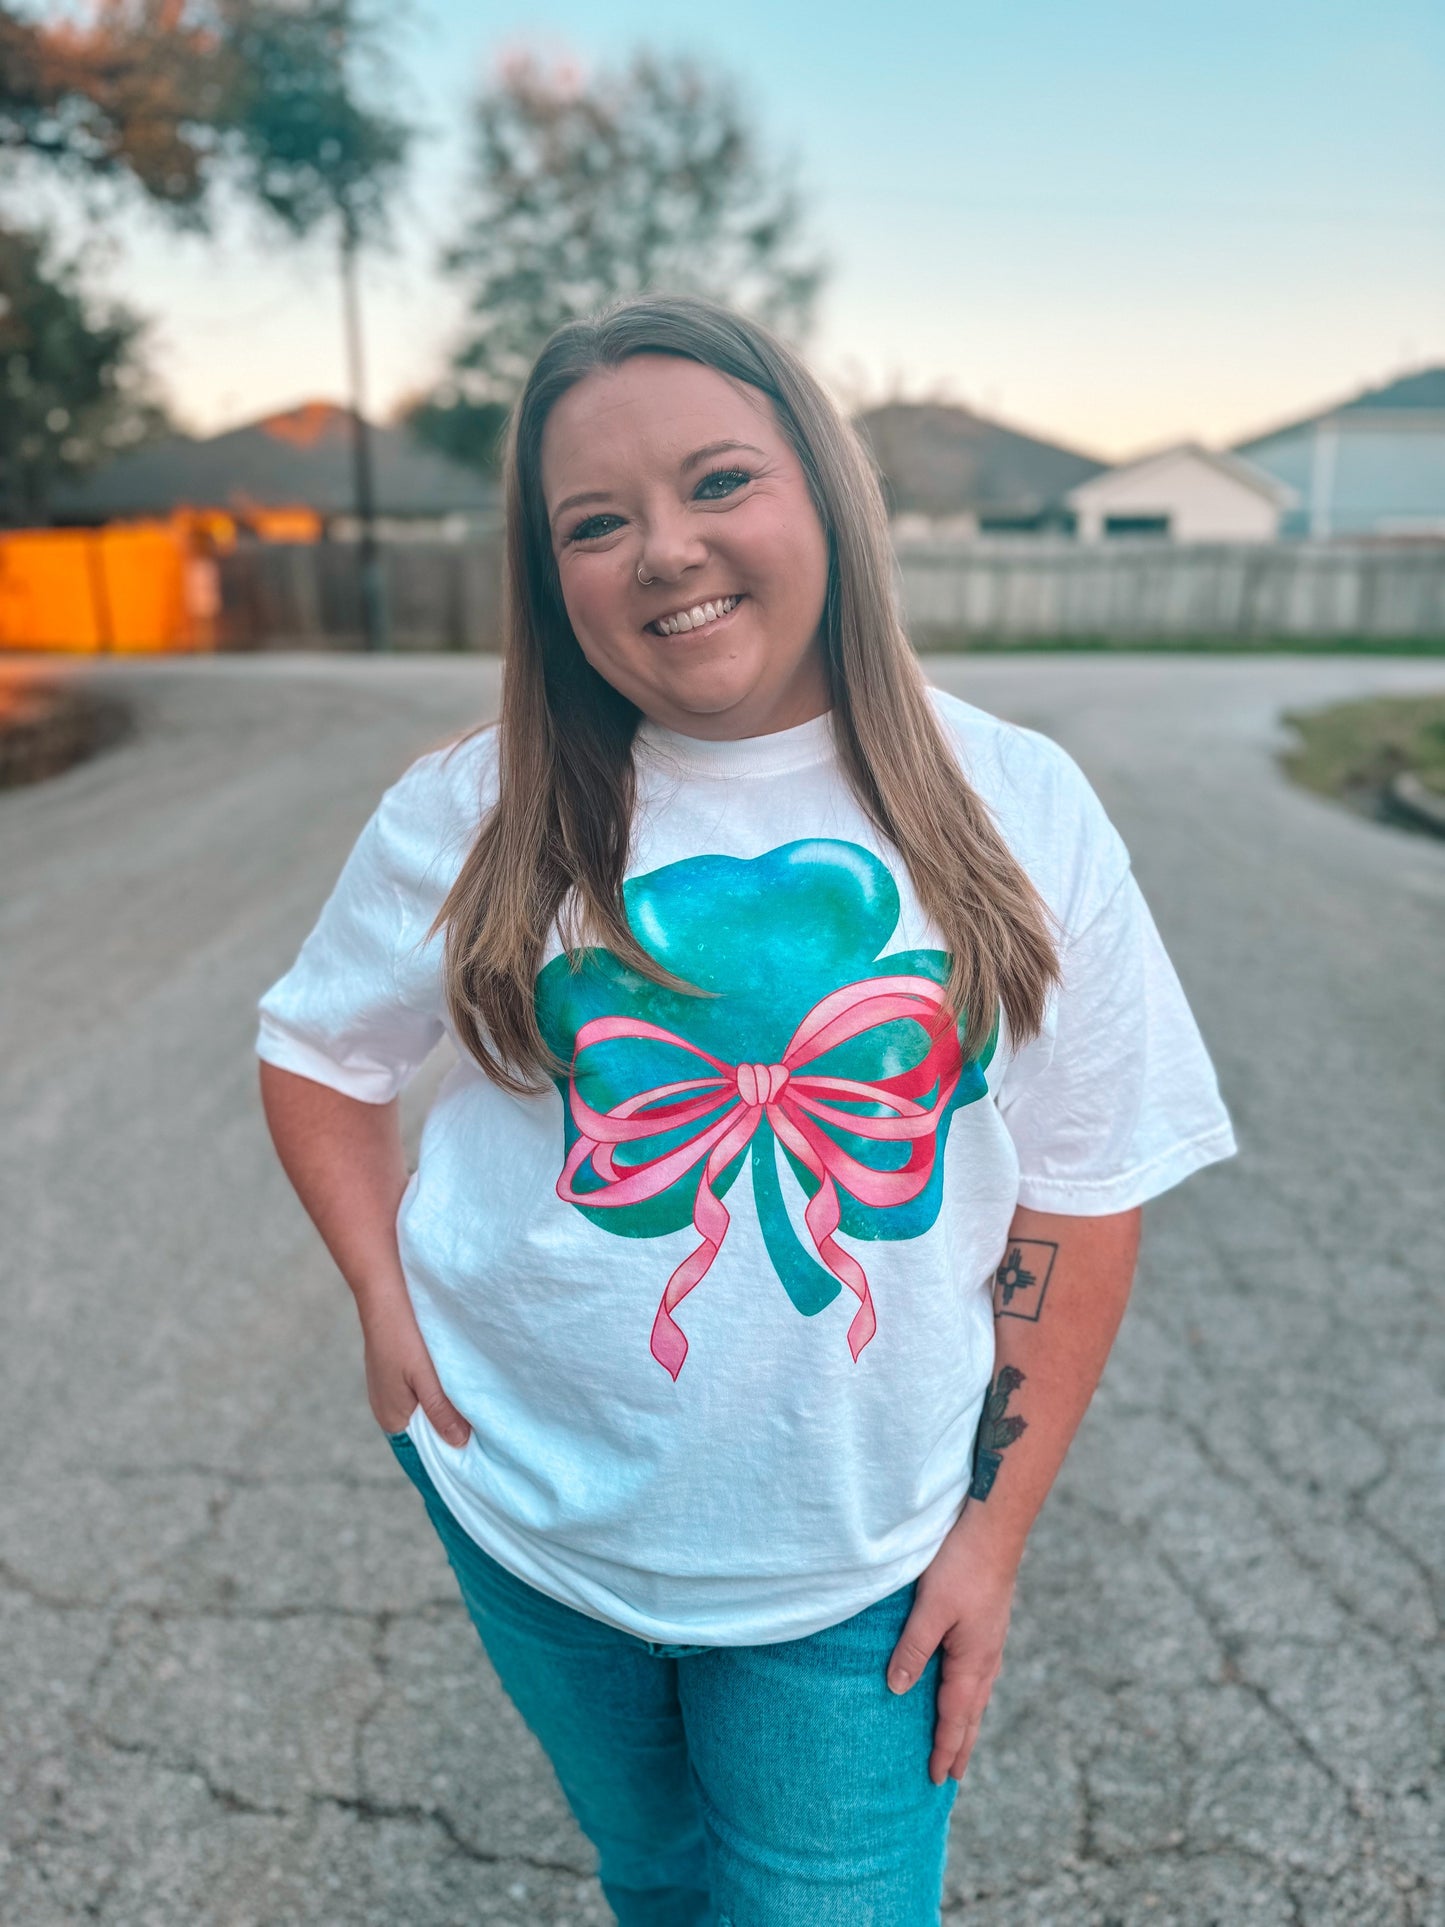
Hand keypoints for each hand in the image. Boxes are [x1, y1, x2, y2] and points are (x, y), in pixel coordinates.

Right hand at [360, 1285, 470, 1446]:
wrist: (383, 1295)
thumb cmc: (401, 1337)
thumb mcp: (425, 1378)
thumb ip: (441, 1412)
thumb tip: (460, 1443)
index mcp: (391, 1419)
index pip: (422, 1450)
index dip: (448, 1451)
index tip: (477, 1452)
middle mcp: (388, 1410)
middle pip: (426, 1430)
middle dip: (451, 1428)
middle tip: (486, 1429)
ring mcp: (390, 1391)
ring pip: (425, 1409)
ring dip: (446, 1408)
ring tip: (477, 1409)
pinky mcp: (396, 1373)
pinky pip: (421, 1393)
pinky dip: (438, 1392)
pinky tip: (456, 1383)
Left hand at [886, 1516, 1017, 1785]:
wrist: (995, 1528)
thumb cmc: (961, 1565)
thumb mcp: (930, 1609)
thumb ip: (912, 1650)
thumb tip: (895, 1690)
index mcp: (973, 1661)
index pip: (955, 1716)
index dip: (944, 1747)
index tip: (937, 1778)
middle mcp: (987, 1657)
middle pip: (972, 1712)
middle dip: (960, 1744)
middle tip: (951, 1775)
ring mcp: (991, 1640)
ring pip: (978, 1692)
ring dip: (968, 1720)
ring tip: (961, 1740)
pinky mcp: (989, 1624)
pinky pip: (980, 1673)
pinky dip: (971, 1693)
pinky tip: (967, 1686)